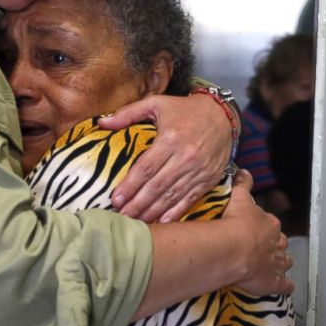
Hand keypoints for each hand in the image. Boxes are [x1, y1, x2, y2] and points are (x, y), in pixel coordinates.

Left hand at [99, 93, 233, 222]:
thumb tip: (102, 123)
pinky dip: (176, 212)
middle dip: (137, 203)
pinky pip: (190, 199)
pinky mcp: (209, 179)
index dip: (130, 185)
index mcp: (170, 138)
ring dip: (153, 211)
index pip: (146, 167)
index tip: (116, 199)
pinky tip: (162, 222)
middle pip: (157, 186)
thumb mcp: (156, 104)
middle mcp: (185, 156)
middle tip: (122, 216)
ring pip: (172, 195)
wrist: (222, 115)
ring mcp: (199, 170)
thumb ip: (128, 113)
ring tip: (136, 222)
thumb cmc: (184, 110)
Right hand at [225, 170, 294, 295]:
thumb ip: (243, 185)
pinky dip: (286, 286)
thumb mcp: (239, 198)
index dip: (265, 227)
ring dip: (282, 264)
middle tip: (265, 248)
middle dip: (276, 245)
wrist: (234, 248)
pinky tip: (286, 287)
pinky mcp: (273, 282)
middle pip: (281, 244)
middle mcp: (277, 244)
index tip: (257, 228)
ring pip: (285, 263)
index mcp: (270, 224)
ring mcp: (277, 264)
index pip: (271, 224)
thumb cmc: (236, 222)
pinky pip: (284, 285)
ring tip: (275, 266)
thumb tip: (245, 172)